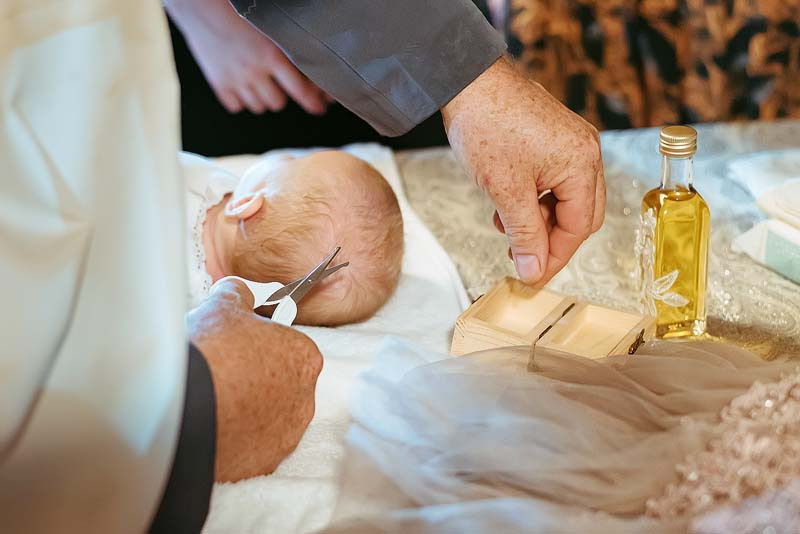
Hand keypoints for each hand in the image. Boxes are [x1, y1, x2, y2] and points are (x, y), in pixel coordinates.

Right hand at [166, 0, 329, 114]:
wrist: (201, 8)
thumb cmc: (238, 12)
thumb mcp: (269, 28)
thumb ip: (286, 50)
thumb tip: (308, 71)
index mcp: (272, 55)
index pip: (300, 90)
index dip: (313, 103)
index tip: (319, 109)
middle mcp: (255, 71)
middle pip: (278, 103)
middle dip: (281, 96)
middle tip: (278, 85)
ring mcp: (235, 80)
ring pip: (258, 107)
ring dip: (262, 99)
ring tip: (258, 82)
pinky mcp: (219, 84)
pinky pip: (236, 106)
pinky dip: (241, 100)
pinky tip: (241, 85)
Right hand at [186, 279, 322, 481]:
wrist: (182, 406)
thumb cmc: (211, 352)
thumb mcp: (224, 305)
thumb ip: (239, 294)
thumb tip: (239, 291)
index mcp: (304, 357)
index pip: (290, 347)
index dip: (262, 344)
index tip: (241, 345)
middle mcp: (305, 398)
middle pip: (281, 383)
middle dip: (256, 378)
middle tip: (223, 371)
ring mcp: (286, 434)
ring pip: (268, 416)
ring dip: (247, 408)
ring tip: (214, 398)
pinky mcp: (264, 461)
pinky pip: (252, 445)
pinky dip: (236, 436)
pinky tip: (212, 422)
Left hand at [442, 57, 605, 285]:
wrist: (468, 81)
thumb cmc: (487, 126)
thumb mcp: (505, 190)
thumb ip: (524, 234)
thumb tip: (534, 272)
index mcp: (582, 164)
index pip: (578, 228)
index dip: (554, 257)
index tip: (532, 277)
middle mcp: (585, 152)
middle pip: (580, 215)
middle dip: (550, 240)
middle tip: (523, 259)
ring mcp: (572, 143)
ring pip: (566, 200)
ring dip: (539, 220)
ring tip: (507, 228)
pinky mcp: (554, 138)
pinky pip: (554, 180)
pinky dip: (534, 199)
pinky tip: (507, 205)